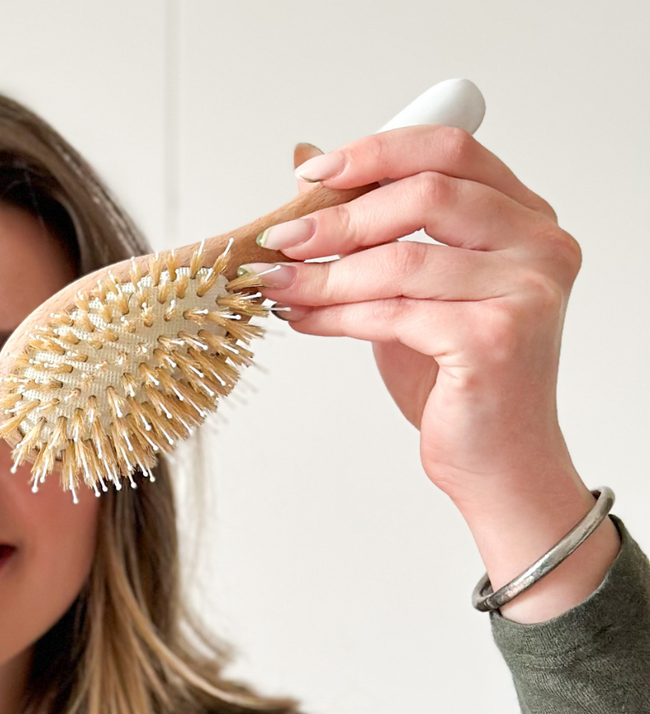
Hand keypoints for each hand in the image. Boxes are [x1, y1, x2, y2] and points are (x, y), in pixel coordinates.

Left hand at [258, 129, 616, 621]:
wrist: (496, 458)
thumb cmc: (457, 373)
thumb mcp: (417, 287)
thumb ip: (381, 231)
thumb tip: (307, 171)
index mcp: (526, 217)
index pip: (451, 149)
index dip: (375, 151)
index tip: (312, 173)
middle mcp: (541, 245)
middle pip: (426, 193)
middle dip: (338, 215)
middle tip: (281, 238)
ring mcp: (525, 292)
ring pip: (400, 260)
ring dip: (323, 274)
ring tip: (278, 284)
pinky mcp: (495, 341)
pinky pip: (392, 314)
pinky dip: (333, 315)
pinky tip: (301, 319)